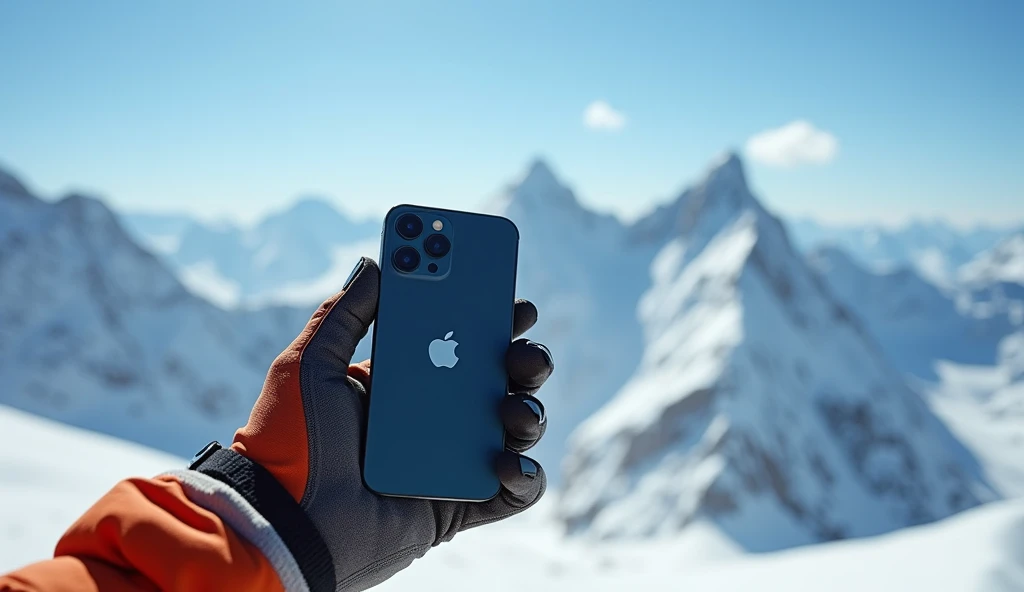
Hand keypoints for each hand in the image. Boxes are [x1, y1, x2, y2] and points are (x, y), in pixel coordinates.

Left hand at [231, 257, 552, 591]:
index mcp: (402, 380)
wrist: (286, 523)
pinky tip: (506, 463)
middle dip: (525, 358)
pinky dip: (525, 477)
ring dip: (530, 410)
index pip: (457, 339)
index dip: (490, 316)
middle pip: (500, 379)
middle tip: (523, 349)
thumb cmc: (289, 442)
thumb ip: (343, 313)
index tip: (512, 298)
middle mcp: (435, 416)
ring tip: (513, 408)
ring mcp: (451, 460)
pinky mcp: (460, 504)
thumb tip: (376, 261)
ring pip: (516, 426)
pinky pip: (513, 490)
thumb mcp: (308, 366)